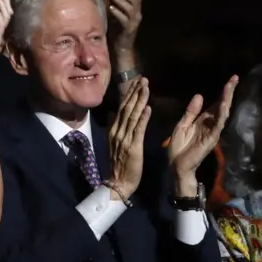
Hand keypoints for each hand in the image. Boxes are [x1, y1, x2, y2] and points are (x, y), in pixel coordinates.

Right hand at [107, 77, 151, 198]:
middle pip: (127, 108)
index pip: (122, 107)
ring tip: (146, 87)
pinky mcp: (133, 147)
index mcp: (114, 130)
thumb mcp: (114, 143)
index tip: (136, 81)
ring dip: (140, 100)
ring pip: (132, 116)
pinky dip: (143, 118)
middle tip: (143, 79)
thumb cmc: (119, 164)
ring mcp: (124, 139)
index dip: (129, 93)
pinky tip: (148, 108)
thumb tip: (113, 113)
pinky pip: (138, 130)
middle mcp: (117, 131)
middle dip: (135, 92)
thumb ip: (115, 127)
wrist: (118, 182)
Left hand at [109, 0, 142, 52]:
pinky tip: (110, 7)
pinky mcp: (128, 29)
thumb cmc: (118, 30)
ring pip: (131, 7)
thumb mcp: (118, 15)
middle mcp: (138, 15)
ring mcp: (134, 22)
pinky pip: (124, 19)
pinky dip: (117, 12)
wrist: (122, 48)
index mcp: (137, 10)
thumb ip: (117, 5)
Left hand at [168, 76, 238, 190]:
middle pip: (221, 106)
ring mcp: (212, 132)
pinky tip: (224, 105)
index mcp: (202, 121)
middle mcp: (210, 125)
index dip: (222, 92)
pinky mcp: (211, 139)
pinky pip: (218, 125)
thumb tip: (200, 96)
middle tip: (235, 78)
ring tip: (230, 87)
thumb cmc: (178, 148)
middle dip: (228, 92)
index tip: (231, 79)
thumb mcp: (182, 125)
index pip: (215, 104)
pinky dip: (221, 114)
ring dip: (226, 100)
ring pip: (222, 113)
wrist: (175, 166)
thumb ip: (191, 112)